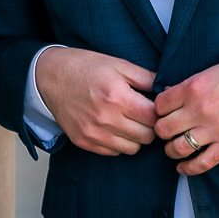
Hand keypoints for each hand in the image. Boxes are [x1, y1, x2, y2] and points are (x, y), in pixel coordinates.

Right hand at [34, 47, 156, 156]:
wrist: (51, 77)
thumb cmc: (86, 67)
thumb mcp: (118, 64)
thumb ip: (146, 77)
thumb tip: (167, 89)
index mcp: (117, 96)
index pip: (153, 118)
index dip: (160, 114)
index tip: (157, 108)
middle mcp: (106, 118)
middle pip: (146, 137)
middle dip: (150, 127)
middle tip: (145, 115)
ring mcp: (94, 133)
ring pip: (132, 149)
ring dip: (136, 137)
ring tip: (130, 121)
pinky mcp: (85, 142)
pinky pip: (114, 152)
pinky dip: (119, 143)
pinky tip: (115, 127)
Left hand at [153, 52, 218, 174]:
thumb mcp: (210, 72)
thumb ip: (188, 86)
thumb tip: (168, 97)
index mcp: (194, 87)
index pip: (160, 105)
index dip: (158, 110)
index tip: (163, 113)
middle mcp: (201, 108)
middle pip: (164, 129)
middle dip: (162, 131)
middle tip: (167, 130)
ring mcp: (215, 128)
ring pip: (178, 148)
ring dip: (172, 150)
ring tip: (174, 147)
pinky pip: (202, 163)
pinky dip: (188, 169)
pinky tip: (183, 167)